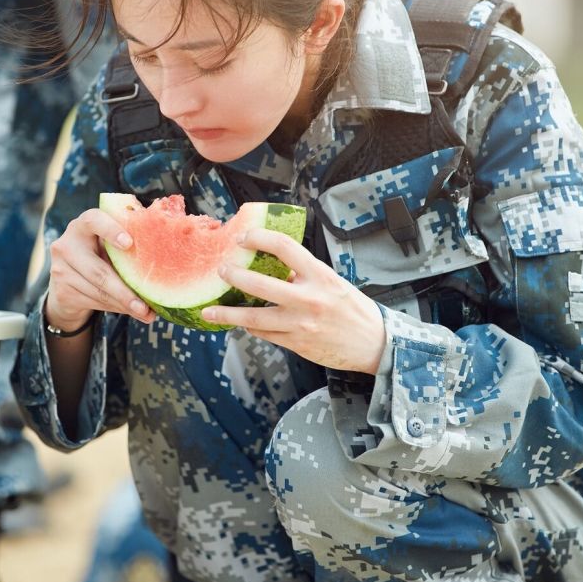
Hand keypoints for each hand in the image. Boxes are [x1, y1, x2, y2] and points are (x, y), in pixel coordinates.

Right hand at [45, 209, 155, 330]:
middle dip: (125, 291)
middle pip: (99, 271)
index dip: (111, 230)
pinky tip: (130, 310)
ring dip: (124, 304)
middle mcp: (67, 245)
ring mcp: (60, 269)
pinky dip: (115, 308)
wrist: (67, 278)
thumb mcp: (107, 244)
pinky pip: (94, 302)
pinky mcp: (62, 291)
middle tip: (146, 306)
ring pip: (99, 291)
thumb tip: (164, 260)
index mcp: (83, 225)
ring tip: (145, 312)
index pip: (93, 220)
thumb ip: (125, 245)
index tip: (129, 243)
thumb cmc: (99, 253)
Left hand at [202, 228, 385, 374]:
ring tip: (210, 309)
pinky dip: (249, 327)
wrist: (373, 344)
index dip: (259, 238)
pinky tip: (240, 322)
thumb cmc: (352, 309)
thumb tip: (271, 265)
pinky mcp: (296, 343)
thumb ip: (304, 274)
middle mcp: (309, 299)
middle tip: (221, 270)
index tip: (243, 237)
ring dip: (228, 313)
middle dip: (234, 276)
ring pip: (254, 317)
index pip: (285, 247)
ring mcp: (300, 324)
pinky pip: (264, 334)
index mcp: (320, 276)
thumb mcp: (332, 282)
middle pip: (260, 284)